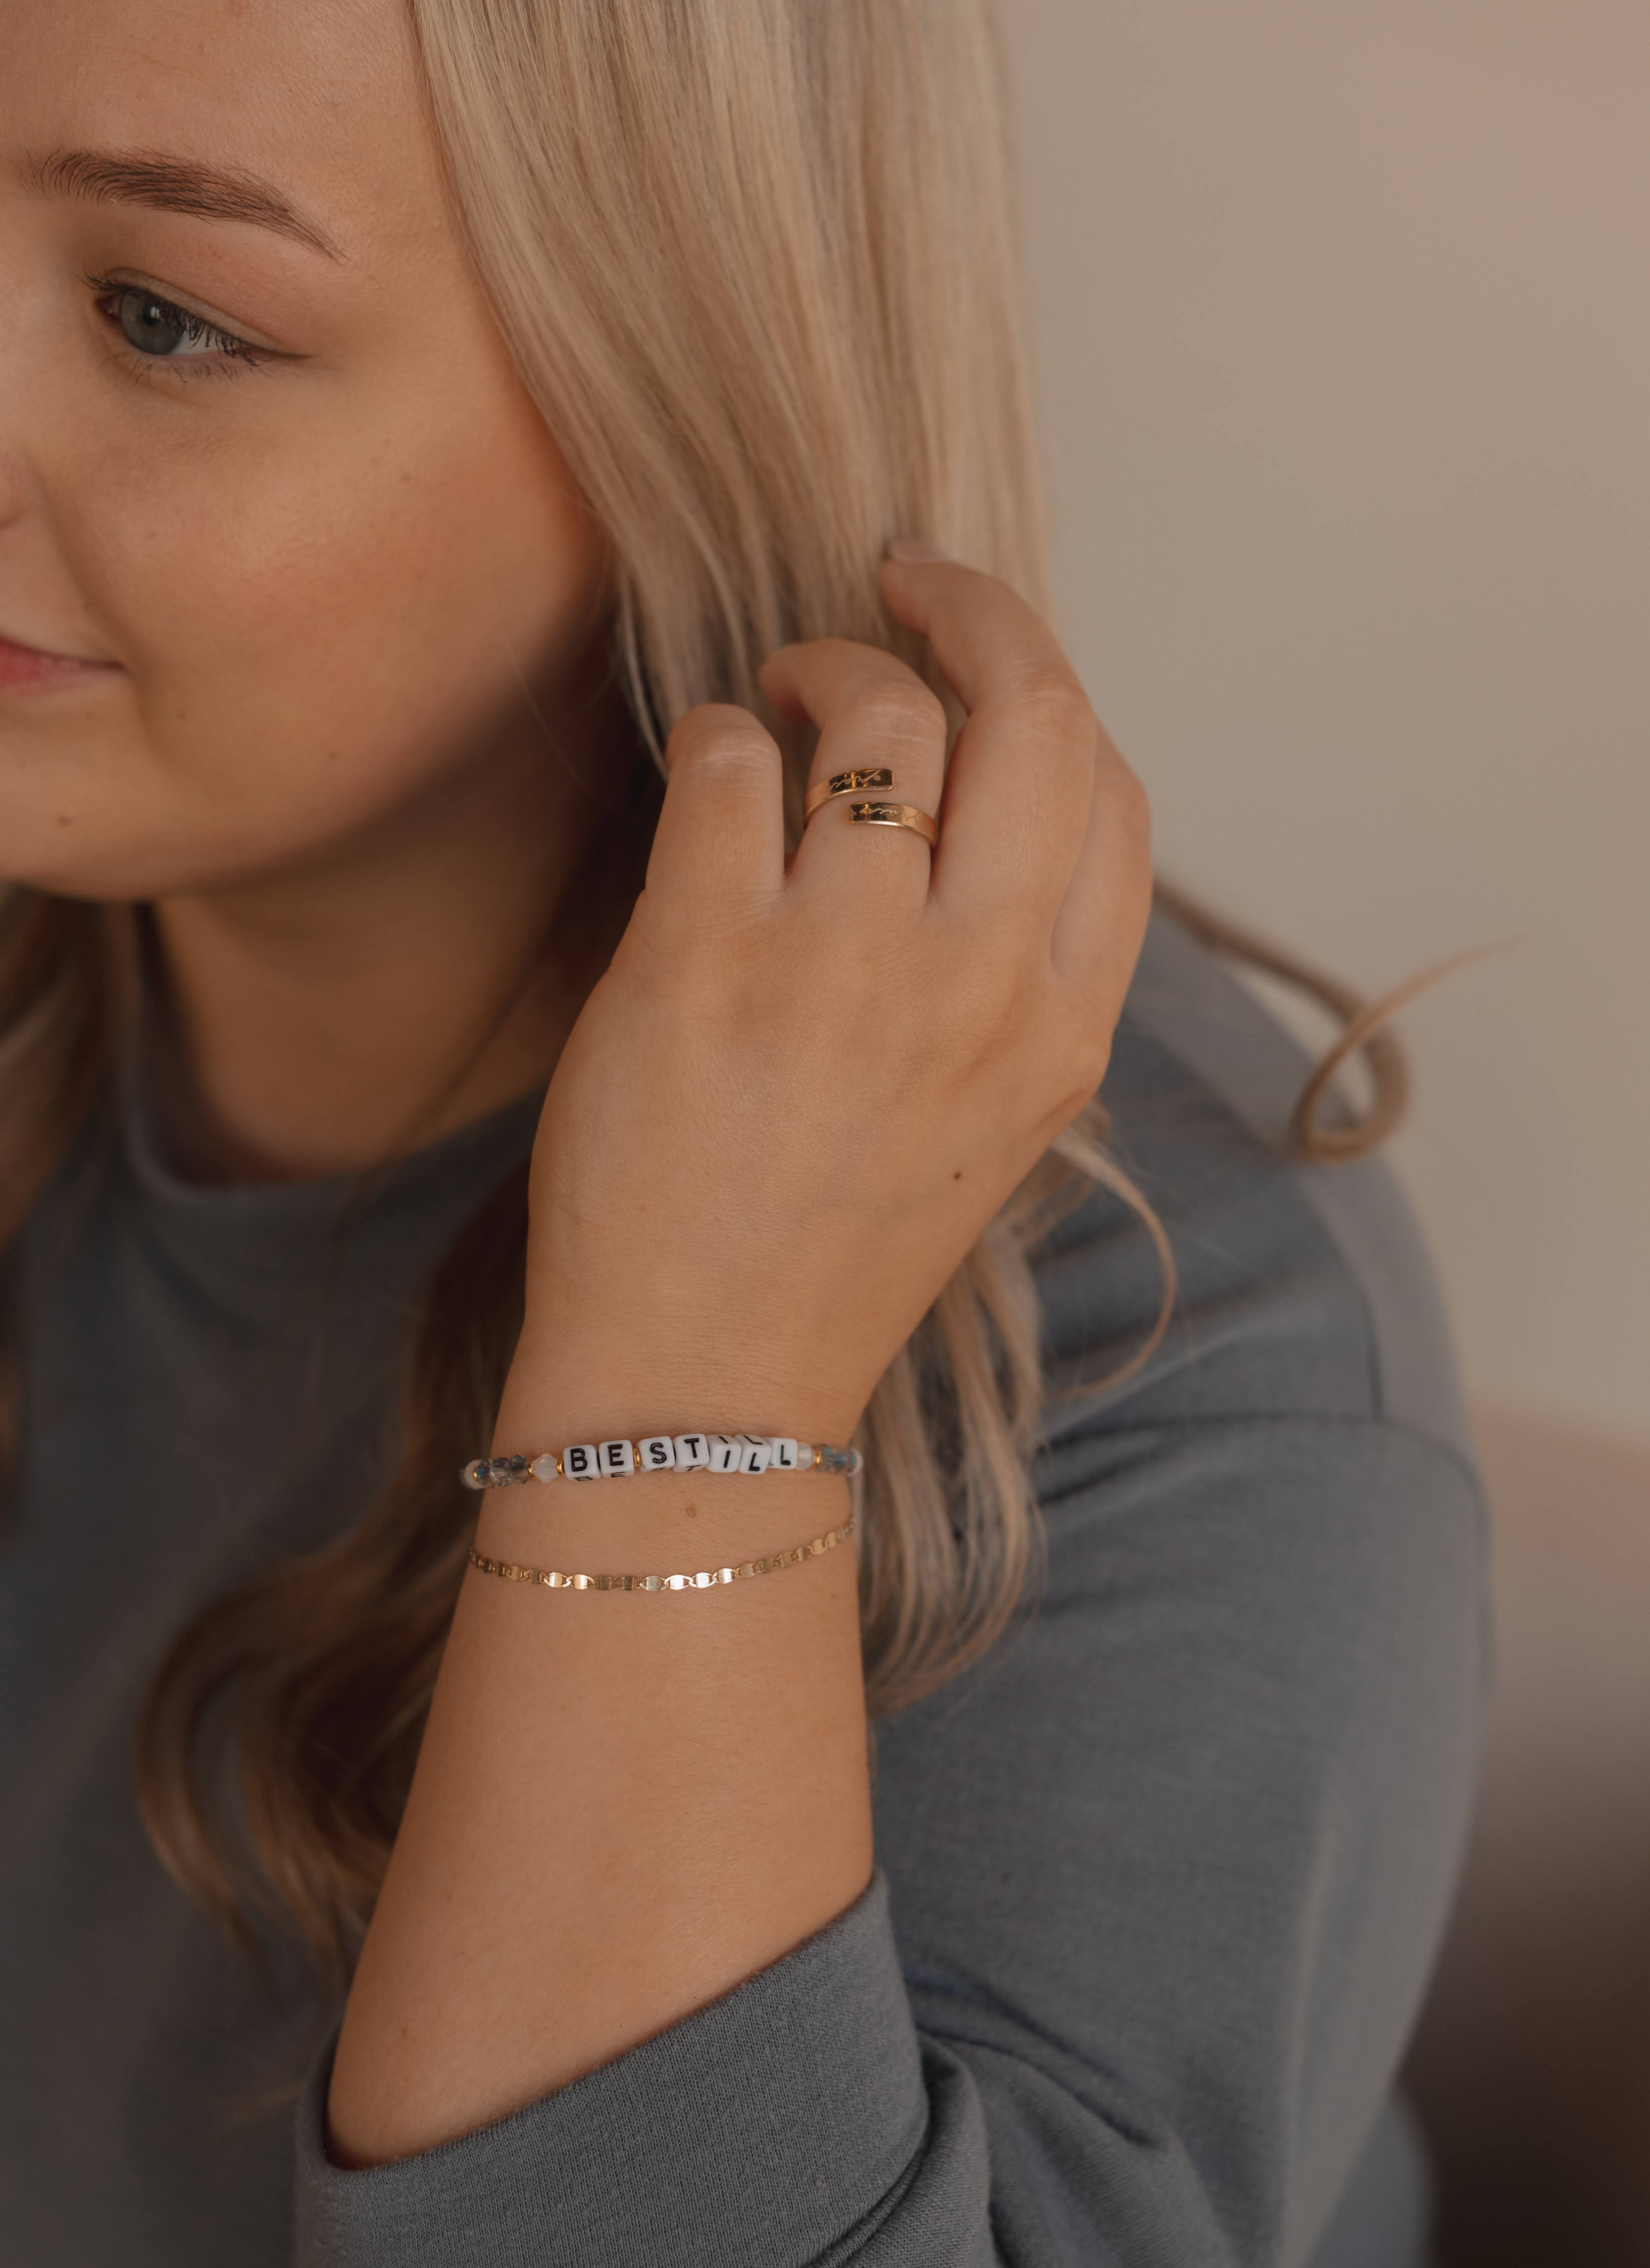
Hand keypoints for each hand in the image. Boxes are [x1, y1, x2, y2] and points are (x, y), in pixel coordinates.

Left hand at [514, 551, 1151, 1440]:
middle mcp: (979, 988)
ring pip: (877, 715)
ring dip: (818, 667)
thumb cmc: (831, 1244)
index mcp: (1061, 1030)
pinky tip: (702, 780)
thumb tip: (981, 786)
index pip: (1114, 794)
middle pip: (1034, 711)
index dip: (1046, 688)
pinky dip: (712, 736)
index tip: (983, 653)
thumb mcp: (986, 1119)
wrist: (707, 1382)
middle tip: (900, 583)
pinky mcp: (706, 961)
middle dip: (972, 607)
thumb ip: (1012, 967)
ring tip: (775, 703)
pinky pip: (724, 761)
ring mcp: (846, 970)